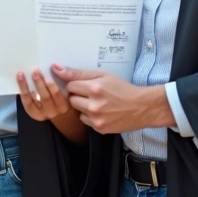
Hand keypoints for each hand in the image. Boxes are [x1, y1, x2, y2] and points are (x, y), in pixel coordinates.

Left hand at [16, 69, 71, 121]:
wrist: (60, 113)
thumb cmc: (65, 97)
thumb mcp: (68, 92)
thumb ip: (64, 82)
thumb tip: (55, 67)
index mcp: (64, 105)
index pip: (58, 96)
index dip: (52, 87)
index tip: (47, 78)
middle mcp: (53, 111)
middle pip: (45, 98)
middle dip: (39, 84)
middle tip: (35, 71)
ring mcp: (41, 113)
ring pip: (32, 100)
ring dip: (25, 86)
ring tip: (21, 74)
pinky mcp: (32, 113)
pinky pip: (26, 102)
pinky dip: (22, 91)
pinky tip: (20, 80)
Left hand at [53, 65, 173, 135]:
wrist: (141, 107)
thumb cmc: (122, 88)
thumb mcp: (103, 75)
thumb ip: (78, 73)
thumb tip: (56, 68)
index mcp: (95, 88)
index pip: (70, 85)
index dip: (77, 84)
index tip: (86, 85)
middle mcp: (94, 105)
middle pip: (71, 99)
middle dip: (79, 96)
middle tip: (92, 94)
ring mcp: (97, 118)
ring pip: (77, 110)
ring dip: (83, 106)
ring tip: (98, 103)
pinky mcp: (99, 128)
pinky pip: (85, 120)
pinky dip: (90, 117)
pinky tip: (102, 112)